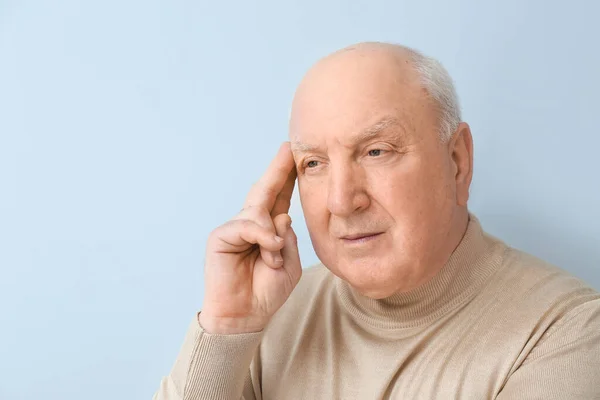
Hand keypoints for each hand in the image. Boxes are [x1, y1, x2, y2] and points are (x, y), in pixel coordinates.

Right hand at [199, 142, 301, 333]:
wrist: (245, 315)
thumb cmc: (266, 290)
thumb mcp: (290, 263)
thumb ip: (289, 238)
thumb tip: (281, 215)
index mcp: (270, 229)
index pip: (280, 198)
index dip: (287, 178)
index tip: (295, 157)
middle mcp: (252, 224)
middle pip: (265, 191)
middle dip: (277, 170)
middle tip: (287, 149)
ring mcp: (235, 228)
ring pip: (259, 212)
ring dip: (272, 236)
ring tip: (274, 258)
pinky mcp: (221, 235)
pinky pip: (247, 225)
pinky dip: (261, 237)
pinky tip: (268, 252)